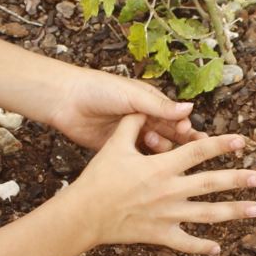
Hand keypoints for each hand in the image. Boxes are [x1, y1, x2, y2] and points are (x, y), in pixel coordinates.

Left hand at [45, 67, 206, 151]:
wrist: (66, 101)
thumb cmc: (100, 90)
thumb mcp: (132, 96)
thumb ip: (159, 106)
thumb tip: (190, 108)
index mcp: (150, 103)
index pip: (175, 116)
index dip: (184, 125)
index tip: (188, 132)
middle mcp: (144, 119)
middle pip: (170, 134)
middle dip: (180, 142)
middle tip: (188, 151)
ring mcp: (131, 136)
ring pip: (155, 148)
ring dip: (159, 149)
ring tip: (152, 143)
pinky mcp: (118, 149)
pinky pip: (137, 158)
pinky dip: (145, 162)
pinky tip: (147, 165)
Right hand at [56, 114, 255, 254]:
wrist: (84, 214)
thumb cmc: (98, 178)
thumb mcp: (114, 145)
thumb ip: (131, 124)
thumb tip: (141, 108)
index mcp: (162, 166)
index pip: (199, 151)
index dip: (222, 144)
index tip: (243, 141)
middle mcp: (170, 190)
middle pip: (211, 183)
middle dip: (238, 179)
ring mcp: (168, 215)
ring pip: (208, 214)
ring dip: (234, 212)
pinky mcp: (160, 235)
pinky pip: (186, 242)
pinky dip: (202, 247)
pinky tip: (218, 248)